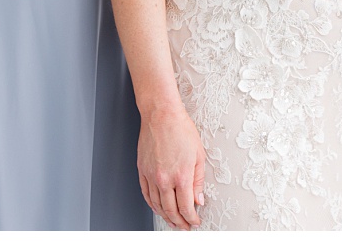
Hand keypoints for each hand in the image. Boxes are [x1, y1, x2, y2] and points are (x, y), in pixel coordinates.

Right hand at [137, 106, 207, 229]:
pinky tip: (158, 207)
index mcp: (182, 176)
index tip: (195, 221)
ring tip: (173, 221)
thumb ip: (198, 181)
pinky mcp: (142, 170)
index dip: (192, 218)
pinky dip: (152, 205)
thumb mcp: (199, 155)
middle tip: (185, 226)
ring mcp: (151, 175)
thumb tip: (199, 199)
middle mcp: (164, 178)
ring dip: (166, 216)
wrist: (161, 115)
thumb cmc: (181, 129)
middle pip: (171, 210)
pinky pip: (146, 194)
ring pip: (157, 205)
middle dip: (180, 222)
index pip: (186, 207)